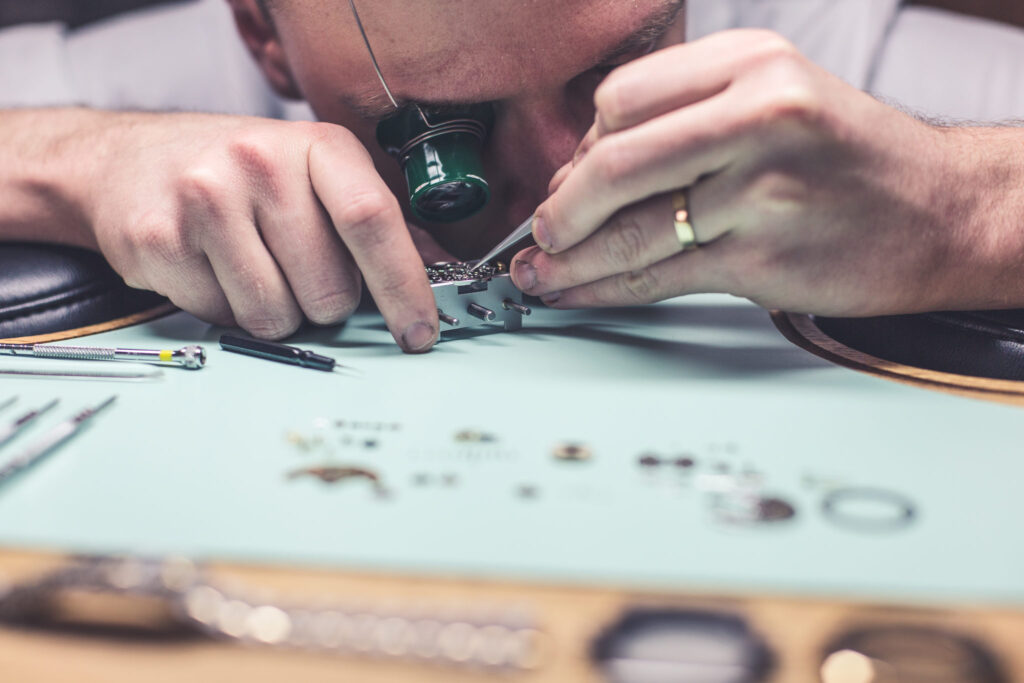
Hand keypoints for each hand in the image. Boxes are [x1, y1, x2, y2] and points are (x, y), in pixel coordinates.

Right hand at [86, 112, 441, 350]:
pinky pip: (223, 318)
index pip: (372, 219)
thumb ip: (373, 221)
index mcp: (317, 145)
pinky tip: (211, 268)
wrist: (126, 161)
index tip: (419, 333)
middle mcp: (260, 160)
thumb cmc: (238, 175)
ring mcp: (204, 198)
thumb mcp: (313, 174)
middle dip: (326, 304)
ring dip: (275, 312)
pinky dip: (226, 310)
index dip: (403, 287)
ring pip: (276, 316)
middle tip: (298, 272)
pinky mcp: (159, 239)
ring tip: (252, 267)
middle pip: (328, 288)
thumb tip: (438, 271)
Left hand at [510, 30, 999, 315]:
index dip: (579, 149)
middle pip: (615, 162)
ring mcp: (761, 191)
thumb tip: (586, 171)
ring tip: (540, 275)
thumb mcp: (776, 97)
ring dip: (571, 261)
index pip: (621, 101)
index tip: (565, 182)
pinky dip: (606, 290)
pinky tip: (579, 293)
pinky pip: (660, 276)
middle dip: (561, 210)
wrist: (942, 212)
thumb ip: (686, 119)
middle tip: (539, 236)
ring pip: (631, 231)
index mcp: (751, 63)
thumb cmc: (851, 158)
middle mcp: (757, 116)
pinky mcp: (764, 258)